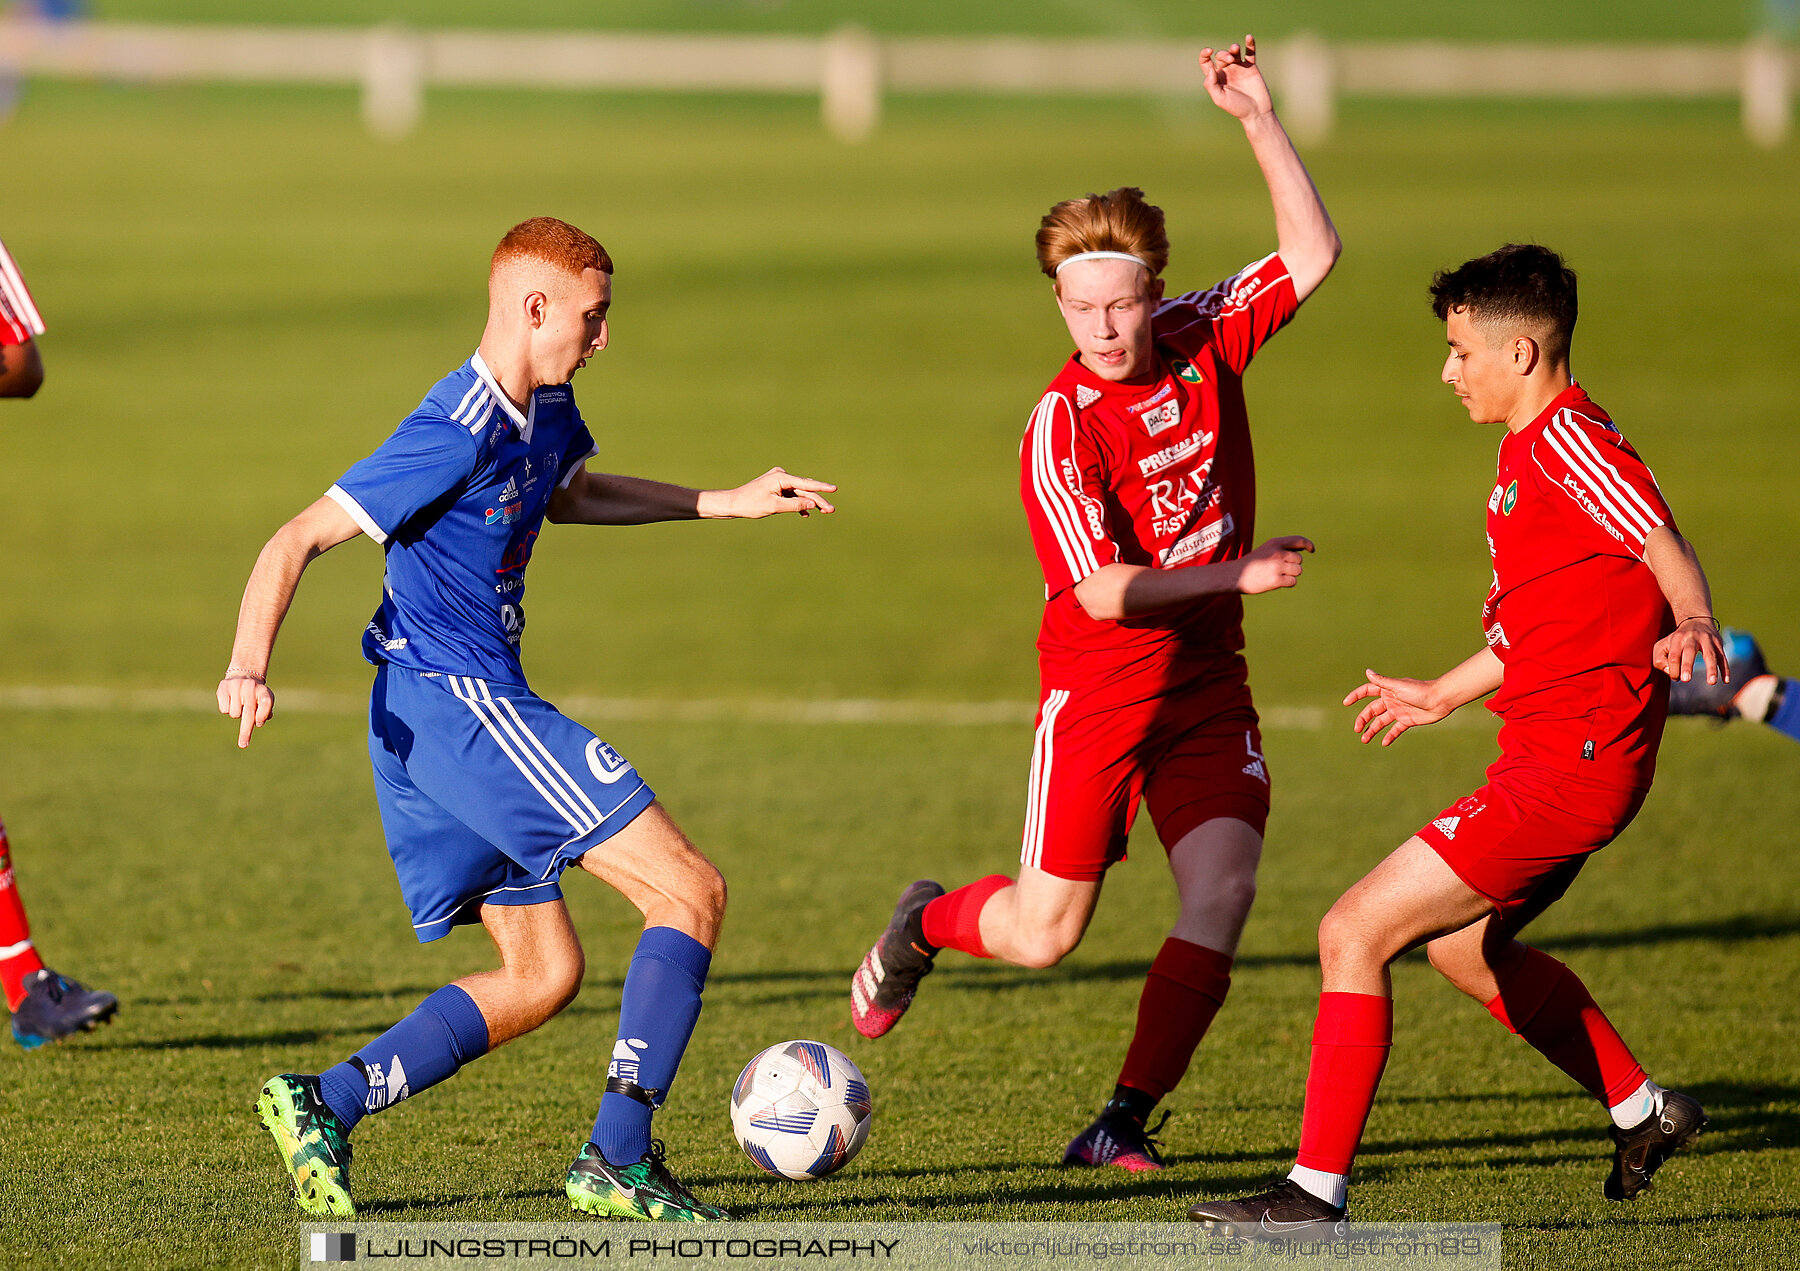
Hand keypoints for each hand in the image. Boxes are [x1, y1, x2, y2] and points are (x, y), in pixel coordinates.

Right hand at [218, 673, 274, 748]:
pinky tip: (231, 701)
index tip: (258, 723)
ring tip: (240, 705)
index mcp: (264, 692)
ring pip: (235, 714)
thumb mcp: (265, 701)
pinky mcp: (223, 688)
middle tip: (243, 745)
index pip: (266, 704)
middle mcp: (251, 688)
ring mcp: (236, 686)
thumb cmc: (257, 695)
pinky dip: (227, 709)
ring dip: (237, 714)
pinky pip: (224, 709)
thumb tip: (259, 721)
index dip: (262, 715)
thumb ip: (265, 712)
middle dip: (245, 731)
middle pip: (249, 713)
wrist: (244, 675)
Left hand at [712, 467, 837, 518]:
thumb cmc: (751, 504)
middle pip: (804, 489)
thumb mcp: (774, 507)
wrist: (733, 503)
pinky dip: (798, 503)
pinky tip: (806, 513)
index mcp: (780, 477)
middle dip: (818, 499)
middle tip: (831, 510)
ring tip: (824, 512)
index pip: (805, 483)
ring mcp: (778, 481)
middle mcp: (781, 476)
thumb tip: (812, 503)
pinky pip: (791, 495)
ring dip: (810, 502)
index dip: (821, 487)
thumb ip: (794, 505)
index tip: (834, 489)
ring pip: (799, 493)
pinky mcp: (776, 488)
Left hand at [1199, 35, 1273, 121]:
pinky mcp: (1251, 66)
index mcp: (1216, 78)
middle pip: (1220, 55)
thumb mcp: (1220, 99)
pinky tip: (1249, 37)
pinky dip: (1250, 44)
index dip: (1204, 54)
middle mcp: (1226, 71)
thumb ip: (1211, 84)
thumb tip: (1210, 69)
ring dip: (1233, 48)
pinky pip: (1250, 52)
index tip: (1209, 51)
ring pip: (1234, 51)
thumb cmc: (1236, 108)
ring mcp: (1239, 68)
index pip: (1206, 62)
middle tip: (1230, 60)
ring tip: (1235, 49)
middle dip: (1224, 55)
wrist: (1256, 111)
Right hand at [1234, 535, 1313, 593]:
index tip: (1311, 550)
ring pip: (1298, 571)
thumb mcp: (1266, 549)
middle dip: (1293, 565)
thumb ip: (1282, 549)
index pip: (1298, 540)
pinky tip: (1276, 582)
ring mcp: (1277, 567)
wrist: (1235, 575)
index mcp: (1275, 543)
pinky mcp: (1276, 580)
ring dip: (1291, 574)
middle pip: (1299, 560)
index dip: (1308, 545)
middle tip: (1280, 569)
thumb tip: (1302, 552)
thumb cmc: (1252, 563)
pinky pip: (1293, 581)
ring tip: (1277, 575)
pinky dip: (1287, 583)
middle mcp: (1277, 553)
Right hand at [1343, 669, 1450, 745]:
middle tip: (1357, 730)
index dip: (1356, 696)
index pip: (1367, 691)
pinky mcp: (1407, 720)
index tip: (1346, 703)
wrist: (1440, 700)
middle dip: (1363, 720)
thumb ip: (1382, 681)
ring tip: (1365, 740)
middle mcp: (1391, 700)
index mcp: (1387, 690)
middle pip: (1372, 710)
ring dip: (1372, 730)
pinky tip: (1384, 743)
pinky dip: (1389, 736)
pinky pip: (1395, 730)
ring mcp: (1399, 711)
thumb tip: (1367, 671)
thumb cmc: (1420, 691)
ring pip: (1381, 722)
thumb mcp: (1398, 687)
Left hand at [1653, 619, 1727, 685]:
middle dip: (1687, 666)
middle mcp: (1692, 637)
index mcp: (1677, 639)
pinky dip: (1725, 669)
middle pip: (1689, 651)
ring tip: (1711, 682)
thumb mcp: (1662, 646)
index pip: (1673, 655)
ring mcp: (1707, 640)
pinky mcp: (1718, 644)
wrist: (1696, 621)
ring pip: (1710, 654)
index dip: (1673, 669)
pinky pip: (1723, 657)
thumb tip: (1670, 672)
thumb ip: (1659, 660)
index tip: (1676, 678)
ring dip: (1711, 668)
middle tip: (1685, 680)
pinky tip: (1726, 680)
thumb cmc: (1676, 640)